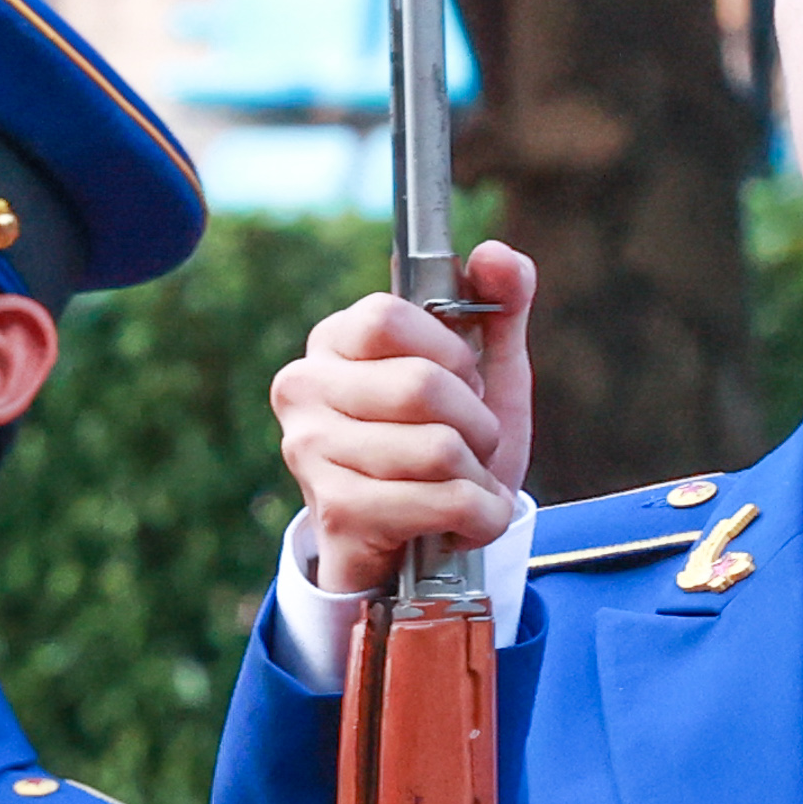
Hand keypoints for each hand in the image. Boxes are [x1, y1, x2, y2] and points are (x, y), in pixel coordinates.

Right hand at [274, 240, 537, 598]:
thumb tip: (497, 252)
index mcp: (333, 340)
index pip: (389, 316)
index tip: (462, 381)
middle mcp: (304, 387)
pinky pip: (443, 502)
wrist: (415, 551)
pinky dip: (481, 517)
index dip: (450, 351)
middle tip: (471, 444)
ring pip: (439, 449)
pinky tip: (464, 524)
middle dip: (477, 423)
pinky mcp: (336, 511)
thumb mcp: (481, 374)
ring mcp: (311, 451)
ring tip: (465, 485)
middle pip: (422, 385)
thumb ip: (498, 306)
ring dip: (481, 476)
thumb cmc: (443, 446)